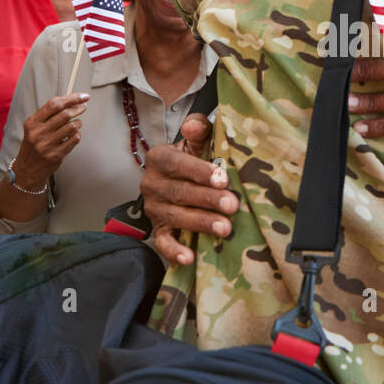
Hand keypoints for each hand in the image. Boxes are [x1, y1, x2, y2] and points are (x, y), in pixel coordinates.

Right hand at [13, 93, 89, 186]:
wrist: (28, 168)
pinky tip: (73, 135)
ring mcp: (46, 145)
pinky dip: (77, 135)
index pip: (53, 104)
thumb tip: (73, 100)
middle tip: (83, 107)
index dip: (71, 98)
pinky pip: (74, 139)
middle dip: (78, 109)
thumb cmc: (34, 143)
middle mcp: (38, 133)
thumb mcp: (35, 127)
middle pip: (65, 114)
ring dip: (78, 123)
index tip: (83, 96)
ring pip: (72, 126)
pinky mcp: (56, 155)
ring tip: (76, 124)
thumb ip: (50, 114)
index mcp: (32, 122)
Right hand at [139, 114, 236, 266]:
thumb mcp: (197, 140)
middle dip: (207, 199)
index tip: (222, 178)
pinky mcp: (157, 229)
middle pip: (179, 192)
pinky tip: (189, 257)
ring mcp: (153, 208)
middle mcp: (151, 183)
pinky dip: (174, 251)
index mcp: (159, 158)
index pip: (177, 164)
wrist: (181, 178)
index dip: (199, 171)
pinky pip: (163, 242)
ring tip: (224, 228)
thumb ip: (199, 128)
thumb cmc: (195, 157)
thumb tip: (194, 126)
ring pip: (175, 216)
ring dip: (200, 223)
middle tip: (232, 205)